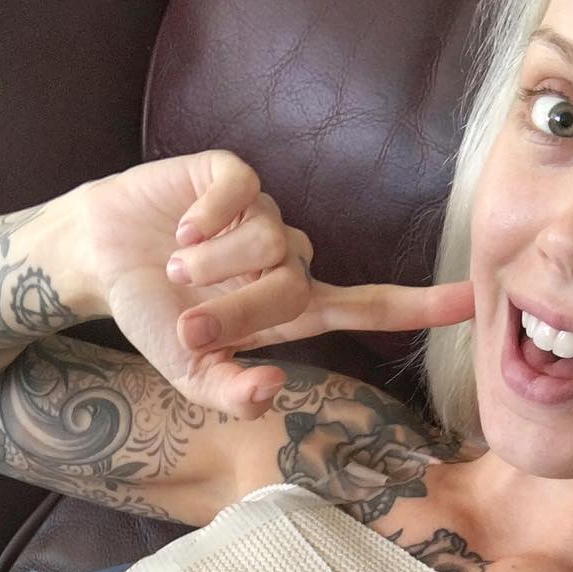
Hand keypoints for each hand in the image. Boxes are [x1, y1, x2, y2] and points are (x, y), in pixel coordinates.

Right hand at [79, 151, 473, 419]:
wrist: (102, 260)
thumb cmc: (156, 318)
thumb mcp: (190, 374)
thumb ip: (231, 393)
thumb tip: (276, 387)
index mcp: (290, 308)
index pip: (369, 305)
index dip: (419, 306)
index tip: (470, 301)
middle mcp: (287, 258)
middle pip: (297, 285)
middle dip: (240, 309)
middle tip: (189, 323)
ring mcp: (262, 214)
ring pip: (271, 240)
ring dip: (216, 266)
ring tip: (176, 268)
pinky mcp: (231, 175)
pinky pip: (242, 192)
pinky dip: (208, 220)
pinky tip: (181, 230)